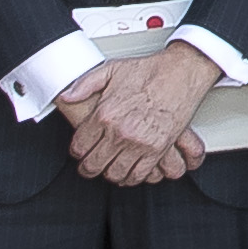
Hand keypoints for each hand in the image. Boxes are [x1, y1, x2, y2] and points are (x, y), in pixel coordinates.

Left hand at [61, 37, 218, 183]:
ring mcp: (139, 143)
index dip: (76, 152)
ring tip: (107, 169)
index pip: (80, 145)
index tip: (79, 152)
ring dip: (108, 174)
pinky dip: (130, 178)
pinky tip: (127, 173)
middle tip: (88, 166)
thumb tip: (66, 97)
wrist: (181, 73)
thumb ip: (84, 84)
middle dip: (87, 168)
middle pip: (94, 164)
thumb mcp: (111, 70)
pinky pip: (139, 175)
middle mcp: (120, 132)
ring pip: (115, 173)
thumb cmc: (149, 71)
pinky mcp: (158, 150)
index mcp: (105, 114)